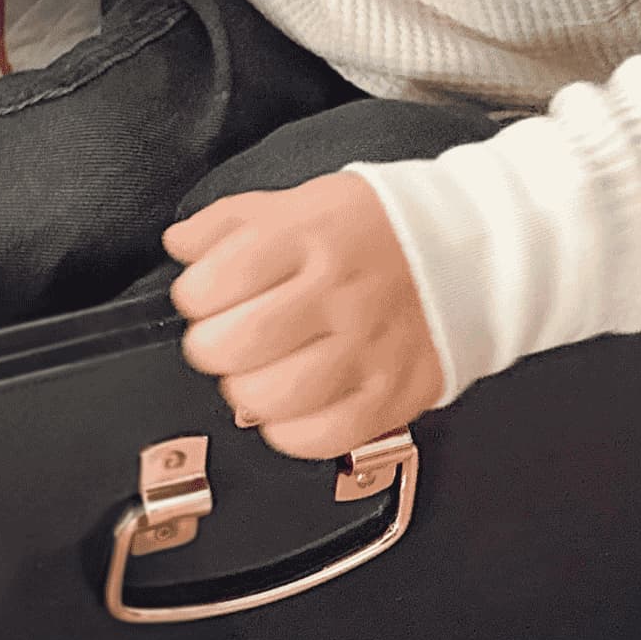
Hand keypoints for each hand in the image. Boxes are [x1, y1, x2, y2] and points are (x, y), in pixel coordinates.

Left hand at [162, 171, 443, 461]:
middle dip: (210, 347)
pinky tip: (290, 404)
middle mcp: (336, 294)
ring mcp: (367, 349)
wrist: (462, 251)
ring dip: (245, 391)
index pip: (213, 282)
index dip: (192, 296)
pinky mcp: (392, 395)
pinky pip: (321, 437)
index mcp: (305, 238)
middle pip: (235, 344)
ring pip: (271, 398)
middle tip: (223, 339)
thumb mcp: (291, 203)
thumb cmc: (365, 229)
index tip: (202, 296)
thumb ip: (224, 223)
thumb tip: (179, 246)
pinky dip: (289, 430)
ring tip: (255, 372)